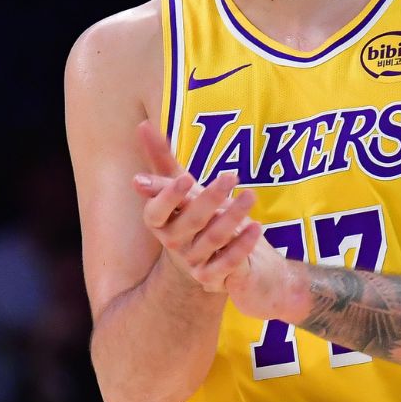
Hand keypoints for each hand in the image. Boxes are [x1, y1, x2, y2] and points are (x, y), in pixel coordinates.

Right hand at [132, 120, 259, 292]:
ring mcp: (193, 262)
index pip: (155, 213)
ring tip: (250, 196)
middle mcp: (173, 244)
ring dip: (232, 216)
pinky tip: (258, 228)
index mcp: (161, 223)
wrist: (211, 260)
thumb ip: (162, 159)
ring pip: (212, 239)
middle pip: (190, 221)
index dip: (168, 196)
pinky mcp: (213, 277)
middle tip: (231, 175)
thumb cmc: (191, 215)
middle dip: (210, 198)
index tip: (186, 178)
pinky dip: (242, 246)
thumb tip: (143, 124)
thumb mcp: (180, 186)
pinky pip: (228, 263)